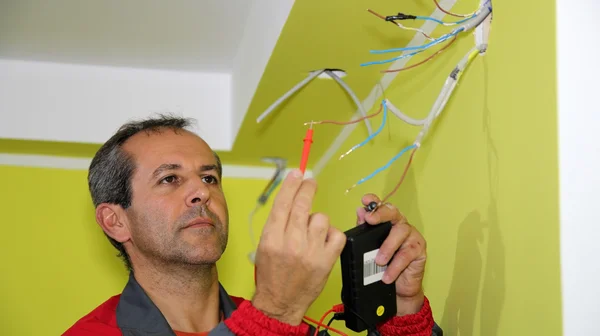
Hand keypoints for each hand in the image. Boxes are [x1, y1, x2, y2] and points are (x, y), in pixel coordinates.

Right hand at [252, 170, 346, 325]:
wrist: (280, 302)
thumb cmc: (272, 274)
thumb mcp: (264, 245)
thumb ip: (277, 223)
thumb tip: (292, 198)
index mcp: (271, 238)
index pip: (283, 203)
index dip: (291, 185)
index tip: (297, 173)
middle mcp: (290, 243)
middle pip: (302, 205)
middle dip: (308, 188)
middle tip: (310, 182)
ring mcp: (310, 252)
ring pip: (321, 218)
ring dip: (317, 220)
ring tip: (312, 231)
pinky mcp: (326, 261)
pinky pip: (336, 235)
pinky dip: (332, 234)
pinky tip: (324, 240)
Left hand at [356, 194, 426, 315]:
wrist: (398, 289)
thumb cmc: (384, 266)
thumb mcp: (370, 248)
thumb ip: (365, 231)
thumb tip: (360, 212)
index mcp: (387, 222)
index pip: (381, 207)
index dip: (374, 201)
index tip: (365, 200)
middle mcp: (400, 225)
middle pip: (393, 213)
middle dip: (381, 214)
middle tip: (369, 220)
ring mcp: (411, 236)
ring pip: (401, 232)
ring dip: (388, 247)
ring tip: (378, 261)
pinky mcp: (419, 250)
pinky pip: (407, 254)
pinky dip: (395, 266)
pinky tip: (387, 275)